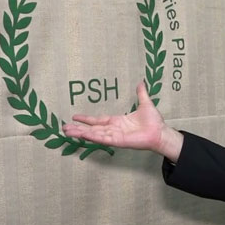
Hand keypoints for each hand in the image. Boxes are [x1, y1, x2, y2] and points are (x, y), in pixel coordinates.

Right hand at [63, 81, 183, 160]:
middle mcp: (114, 130)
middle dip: (78, 128)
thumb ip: (141, 94)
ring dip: (81, 133)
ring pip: (94, 134)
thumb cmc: (154, 122)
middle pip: (92, 129)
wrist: (160, 132)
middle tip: (64, 128)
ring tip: (67, 132)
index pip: (98, 120)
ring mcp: (115, 136)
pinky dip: (93, 137)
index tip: (74, 116)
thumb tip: (141, 82)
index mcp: (117, 122)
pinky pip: (103, 139)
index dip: (86, 119)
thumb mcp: (145, 104)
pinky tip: (83, 135)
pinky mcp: (119, 141)